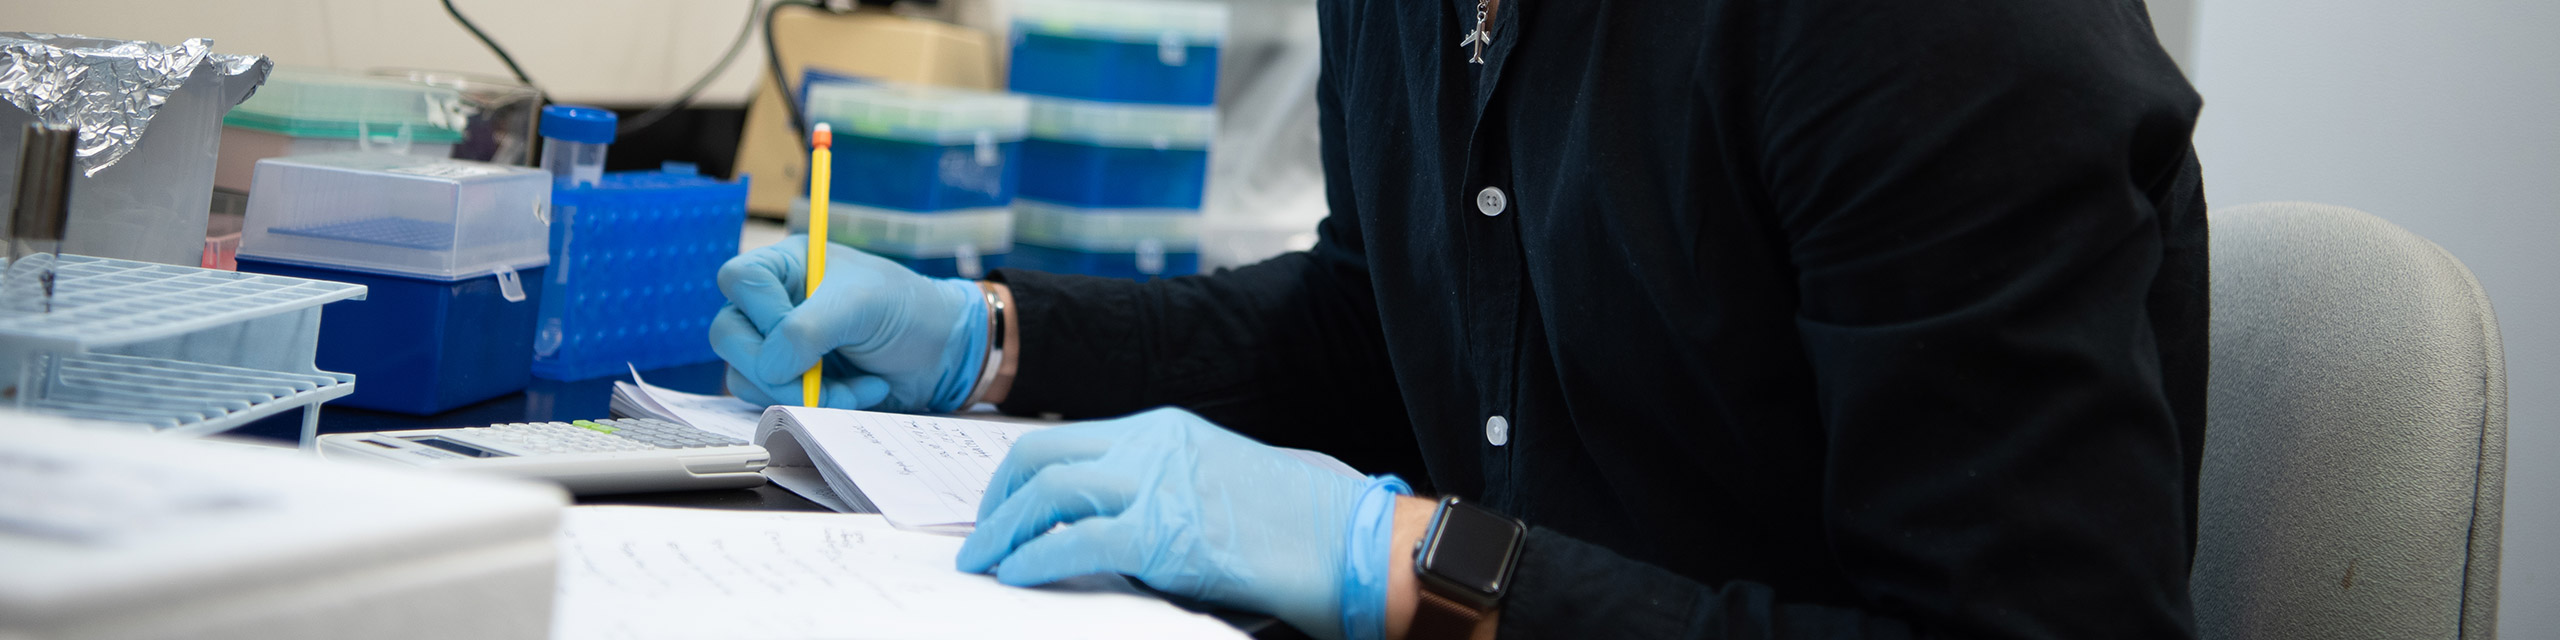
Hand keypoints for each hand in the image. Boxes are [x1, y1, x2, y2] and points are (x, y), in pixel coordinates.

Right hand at [709, 237, 985, 412]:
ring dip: (802, 391)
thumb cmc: (906, 311)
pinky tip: (857, 392)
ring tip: (854, 386)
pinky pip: (770, 400)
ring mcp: (775, 344)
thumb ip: (808, 328)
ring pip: (743, 375)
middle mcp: (772, 302)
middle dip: (777, 367)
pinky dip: (815, 404)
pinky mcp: (788, 381)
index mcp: (785, 265)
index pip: (739, 281)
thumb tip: (769, 364)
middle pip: (728, 334)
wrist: (941, 353)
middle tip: (819, 377)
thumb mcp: (862, 305)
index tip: (809, 333)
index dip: (765, 313)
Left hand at [956, 407, 1377, 639]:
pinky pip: (1073, 542)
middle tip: (980, 538)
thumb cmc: (1291, 525)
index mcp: (1162, 429)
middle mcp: (1152, 445)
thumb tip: (1095, 528)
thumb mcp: (1211, 484)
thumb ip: (1154, 492)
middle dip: (997, 500)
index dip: (1019, 475)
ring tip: (985, 562)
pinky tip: (1018, 576)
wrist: (1346, 541)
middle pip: (1041, 457)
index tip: (1000, 507)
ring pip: (1047, 492)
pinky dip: (1034, 559)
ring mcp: (1157, 484)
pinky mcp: (1162, 534)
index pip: (1066, 440)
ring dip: (1003, 531)